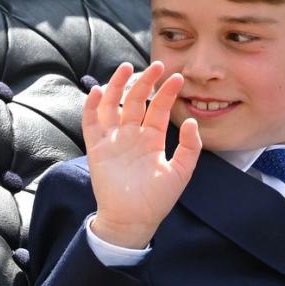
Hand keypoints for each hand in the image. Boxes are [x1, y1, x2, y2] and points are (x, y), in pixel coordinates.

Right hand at [83, 62, 200, 247]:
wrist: (133, 220)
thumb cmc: (157, 199)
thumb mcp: (181, 172)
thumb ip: (190, 148)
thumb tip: (192, 122)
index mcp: (152, 139)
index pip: (159, 109)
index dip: (167, 93)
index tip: (178, 77)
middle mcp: (132, 135)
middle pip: (136, 101)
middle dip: (145, 82)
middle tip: (156, 65)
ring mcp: (114, 140)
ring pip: (113, 106)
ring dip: (118, 86)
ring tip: (126, 68)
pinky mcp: (97, 148)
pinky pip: (92, 123)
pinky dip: (93, 106)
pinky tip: (100, 91)